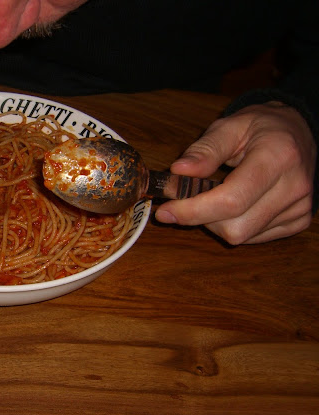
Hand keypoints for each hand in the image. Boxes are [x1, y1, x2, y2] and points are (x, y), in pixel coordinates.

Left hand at [154, 102, 316, 243]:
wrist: (298, 130)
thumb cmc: (261, 127)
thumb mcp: (230, 126)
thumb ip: (204, 150)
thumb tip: (178, 171)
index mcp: (278, 157)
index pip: (231, 200)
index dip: (193, 211)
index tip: (165, 211)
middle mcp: (294, 186)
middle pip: (235, 226)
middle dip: (201, 217)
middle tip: (188, 199)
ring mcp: (300, 207)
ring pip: (242, 235)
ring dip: (216, 222)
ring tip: (215, 196)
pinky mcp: (299, 220)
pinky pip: (253, 237)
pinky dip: (234, 224)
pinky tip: (235, 204)